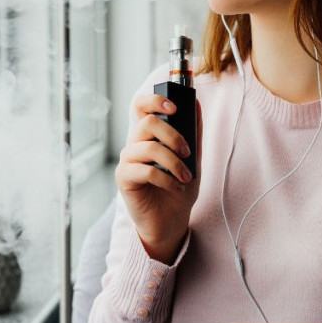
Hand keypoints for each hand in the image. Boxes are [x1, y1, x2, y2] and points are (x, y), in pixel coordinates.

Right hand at [114, 95, 202, 262]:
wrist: (171, 222)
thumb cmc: (179, 189)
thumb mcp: (193, 160)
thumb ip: (194, 134)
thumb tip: (197, 104)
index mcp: (149, 136)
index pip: (141, 106)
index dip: (155, 100)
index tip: (175, 109)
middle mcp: (135, 144)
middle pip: (148, 122)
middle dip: (173, 136)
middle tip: (188, 153)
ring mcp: (128, 161)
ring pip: (149, 147)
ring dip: (173, 163)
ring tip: (186, 178)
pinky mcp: (124, 179)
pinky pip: (145, 170)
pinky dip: (166, 179)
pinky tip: (176, 188)